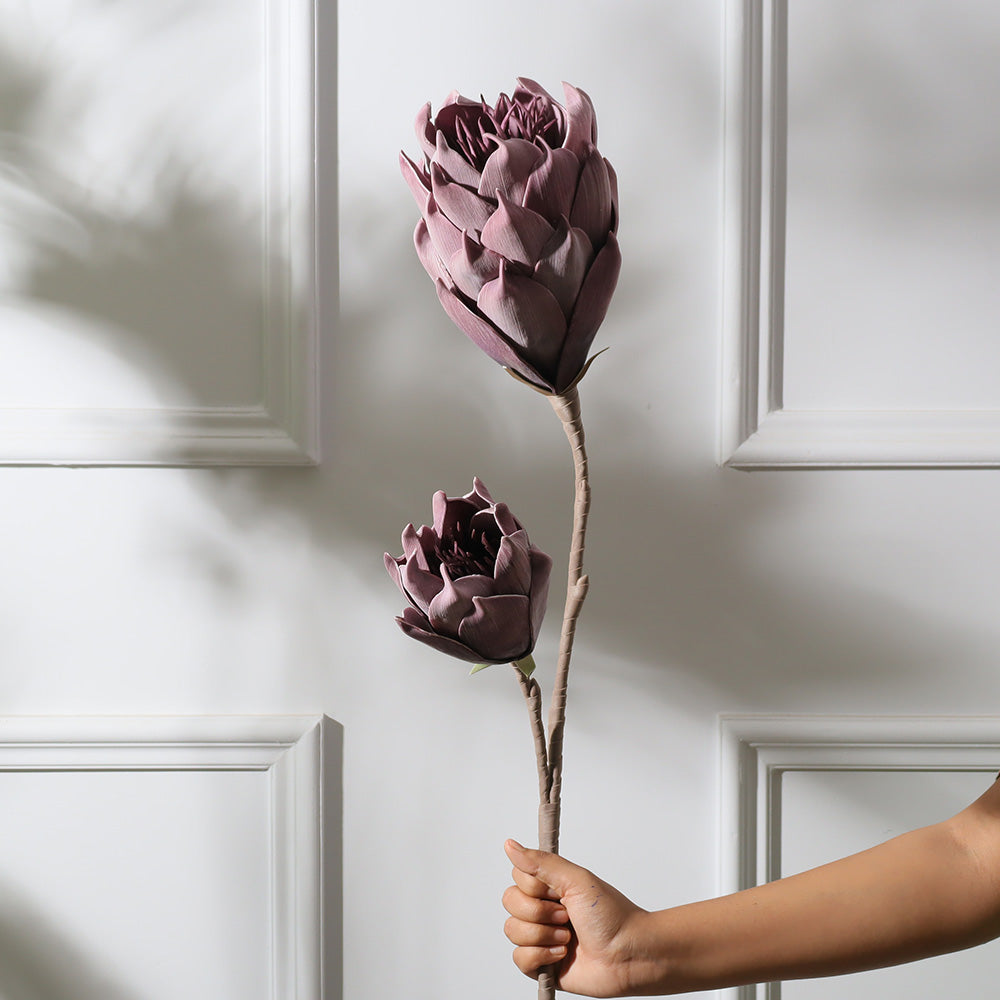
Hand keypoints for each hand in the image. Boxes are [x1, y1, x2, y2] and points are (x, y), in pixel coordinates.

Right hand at [502, 839, 648, 997]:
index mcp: (551, 886)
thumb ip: (541, 862)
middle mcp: (544, 909)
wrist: (629, 955)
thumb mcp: (576, 880)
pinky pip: (519, 959)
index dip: (534, 887)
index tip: (557, 892)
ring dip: (542, 935)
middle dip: (539, 912)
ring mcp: (542, 937)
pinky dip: (541, 956)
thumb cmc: (612, 916)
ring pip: (512, 930)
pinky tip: (562, 954)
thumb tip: (510, 845)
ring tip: (567, 937)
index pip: (517, 877)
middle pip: (510, 903)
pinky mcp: (543, 964)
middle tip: (566, 916)